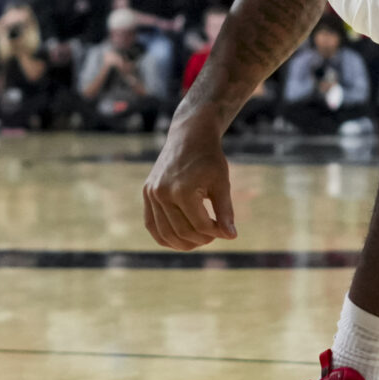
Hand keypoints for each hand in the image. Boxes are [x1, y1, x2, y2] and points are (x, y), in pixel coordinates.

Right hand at [143, 124, 237, 248]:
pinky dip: (164, 237)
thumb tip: (231, 236)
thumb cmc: (209, 158)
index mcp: (182, 190)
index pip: (201, 225)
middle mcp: (162, 193)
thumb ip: (225, 211)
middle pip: (183, 232)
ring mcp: (151, 194)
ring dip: (184, 243)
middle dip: (202, 239)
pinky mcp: (147, 193)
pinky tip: (180, 239)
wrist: (189, 136)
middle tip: (215, 234)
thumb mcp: (222, 183)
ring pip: (165, 234)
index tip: (227, 230)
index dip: (217, 232)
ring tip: (200, 239)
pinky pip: (151, 225)